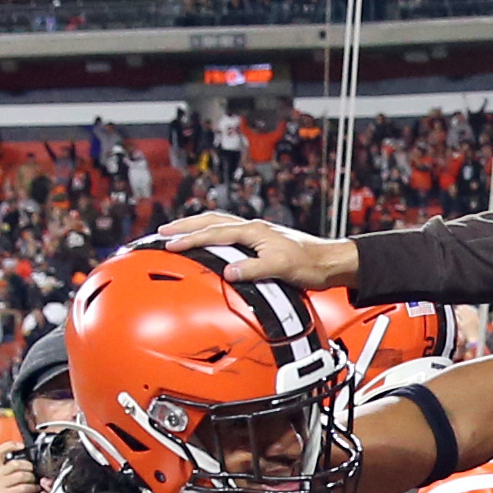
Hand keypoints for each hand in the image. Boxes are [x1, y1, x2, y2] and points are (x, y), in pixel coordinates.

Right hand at [0, 444, 36, 492]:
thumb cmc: (3, 492)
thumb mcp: (3, 477)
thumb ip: (11, 468)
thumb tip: (29, 461)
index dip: (10, 446)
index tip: (21, 445)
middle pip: (16, 463)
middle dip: (29, 467)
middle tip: (33, 471)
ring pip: (21, 475)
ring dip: (32, 478)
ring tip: (35, 481)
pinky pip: (23, 488)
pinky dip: (32, 488)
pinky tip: (35, 488)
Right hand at [159, 212, 356, 289]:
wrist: (331, 262)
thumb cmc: (310, 264)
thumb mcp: (281, 268)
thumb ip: (254, 269)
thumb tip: (228, 271)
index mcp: (254, 231)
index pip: (214, 232)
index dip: (190, 238)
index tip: (169, 243)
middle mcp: (253, 228)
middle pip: (211, 221)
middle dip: (184, 225)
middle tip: (162, 231)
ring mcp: (257, 233)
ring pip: (219, 223)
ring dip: (196, 226)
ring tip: (176, 231)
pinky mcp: (261, 242)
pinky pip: (229, 232)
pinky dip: (211, 233)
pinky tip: (208, 240)